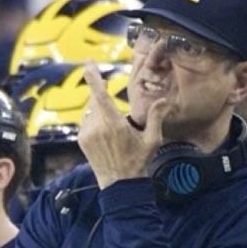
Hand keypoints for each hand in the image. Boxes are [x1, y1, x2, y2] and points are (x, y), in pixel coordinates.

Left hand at [78, 62, 166, 188]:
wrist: (120, 184)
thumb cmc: (138, 162)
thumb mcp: (152, 140)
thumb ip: (156, 118)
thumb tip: (164, 100)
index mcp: (114, 124)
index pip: (99, 94)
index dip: (93, 76)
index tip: (88, 63)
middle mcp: (97, 127)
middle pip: (95, 101)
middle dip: (102, 97)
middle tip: (113, 105)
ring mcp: (87, 133)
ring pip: (89, 111)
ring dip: (99, 110)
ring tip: (113, 127)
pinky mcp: (82, 140)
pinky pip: (86, 122)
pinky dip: (94, 121)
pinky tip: (106, 134)